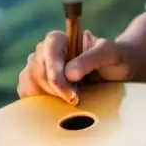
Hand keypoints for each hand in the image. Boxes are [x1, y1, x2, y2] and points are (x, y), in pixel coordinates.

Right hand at [17, 29, 132, 104]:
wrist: (118, 71)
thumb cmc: (116, 57)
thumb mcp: (110, 54)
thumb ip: (91, 58)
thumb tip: (69, 73)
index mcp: (61, 39)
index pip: (48, 50)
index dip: (55, 71)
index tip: (69, 91)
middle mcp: (46, 52)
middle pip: (38, 69)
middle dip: (55, 88)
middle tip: (76, 99)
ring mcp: (40, 68)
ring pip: (30, 82)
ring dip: (47, 96)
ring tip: (70, 101)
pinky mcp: (39, 84)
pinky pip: (27, 92)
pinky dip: (37, 101)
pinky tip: (54, 106)